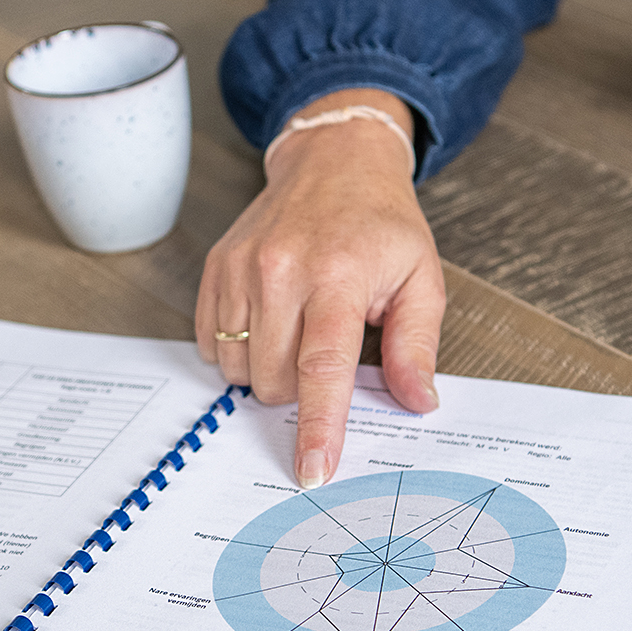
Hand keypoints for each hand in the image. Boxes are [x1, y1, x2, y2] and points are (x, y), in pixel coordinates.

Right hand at [197, 90, 443, 487]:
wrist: (334, 160)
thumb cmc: (380, 223)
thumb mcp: (421, 278)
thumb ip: (417, 346)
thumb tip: (417, 402)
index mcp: (337, 275)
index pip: (323, 367)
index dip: (319, 426)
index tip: (313, 469)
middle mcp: (281, 271)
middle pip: (274, 380)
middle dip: (300, 389)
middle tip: (327, 349)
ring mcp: (241, 268)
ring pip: (238, 369)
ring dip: (267, 370)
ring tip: (298, 330)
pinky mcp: (216, 268)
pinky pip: (210, 343)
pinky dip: (239, 350)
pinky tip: (269, 322)